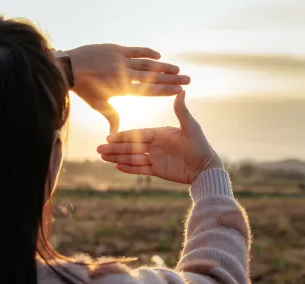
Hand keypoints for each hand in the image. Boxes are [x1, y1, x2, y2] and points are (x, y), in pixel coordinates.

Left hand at [66, 44, 190, 131]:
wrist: (68, 68)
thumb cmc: (83, 89)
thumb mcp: (99, 104)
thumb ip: (111, 117)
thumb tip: (114, 135)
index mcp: (124, 89)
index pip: (150, 91)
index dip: (166, 91)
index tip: (180, 91)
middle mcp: (126, 75)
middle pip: (154, 78)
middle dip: (172, 79)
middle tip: (187, 79)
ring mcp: (122, 61)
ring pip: (147, 64)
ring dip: (164, 66)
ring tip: (178, 69)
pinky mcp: (116, 49)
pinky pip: (135, 50)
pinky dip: (147, 52)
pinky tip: (158, 55)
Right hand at [97, 91, 222, 183]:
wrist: (206, 167)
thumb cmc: (200, 145)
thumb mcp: (191, 127)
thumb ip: (182, 111)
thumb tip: (181, 91)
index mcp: (160, 133)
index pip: (138, 134)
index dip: (124, 136)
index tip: (110, 136)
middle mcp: (155, 145)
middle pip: (131, 146)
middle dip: (115, 148)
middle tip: (99, 148)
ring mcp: (156, 158)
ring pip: (133, 158)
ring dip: (118, 157)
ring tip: (102, 157)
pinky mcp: (158, 170)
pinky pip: (141, 169)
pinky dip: (129, 168)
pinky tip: (117, 167)